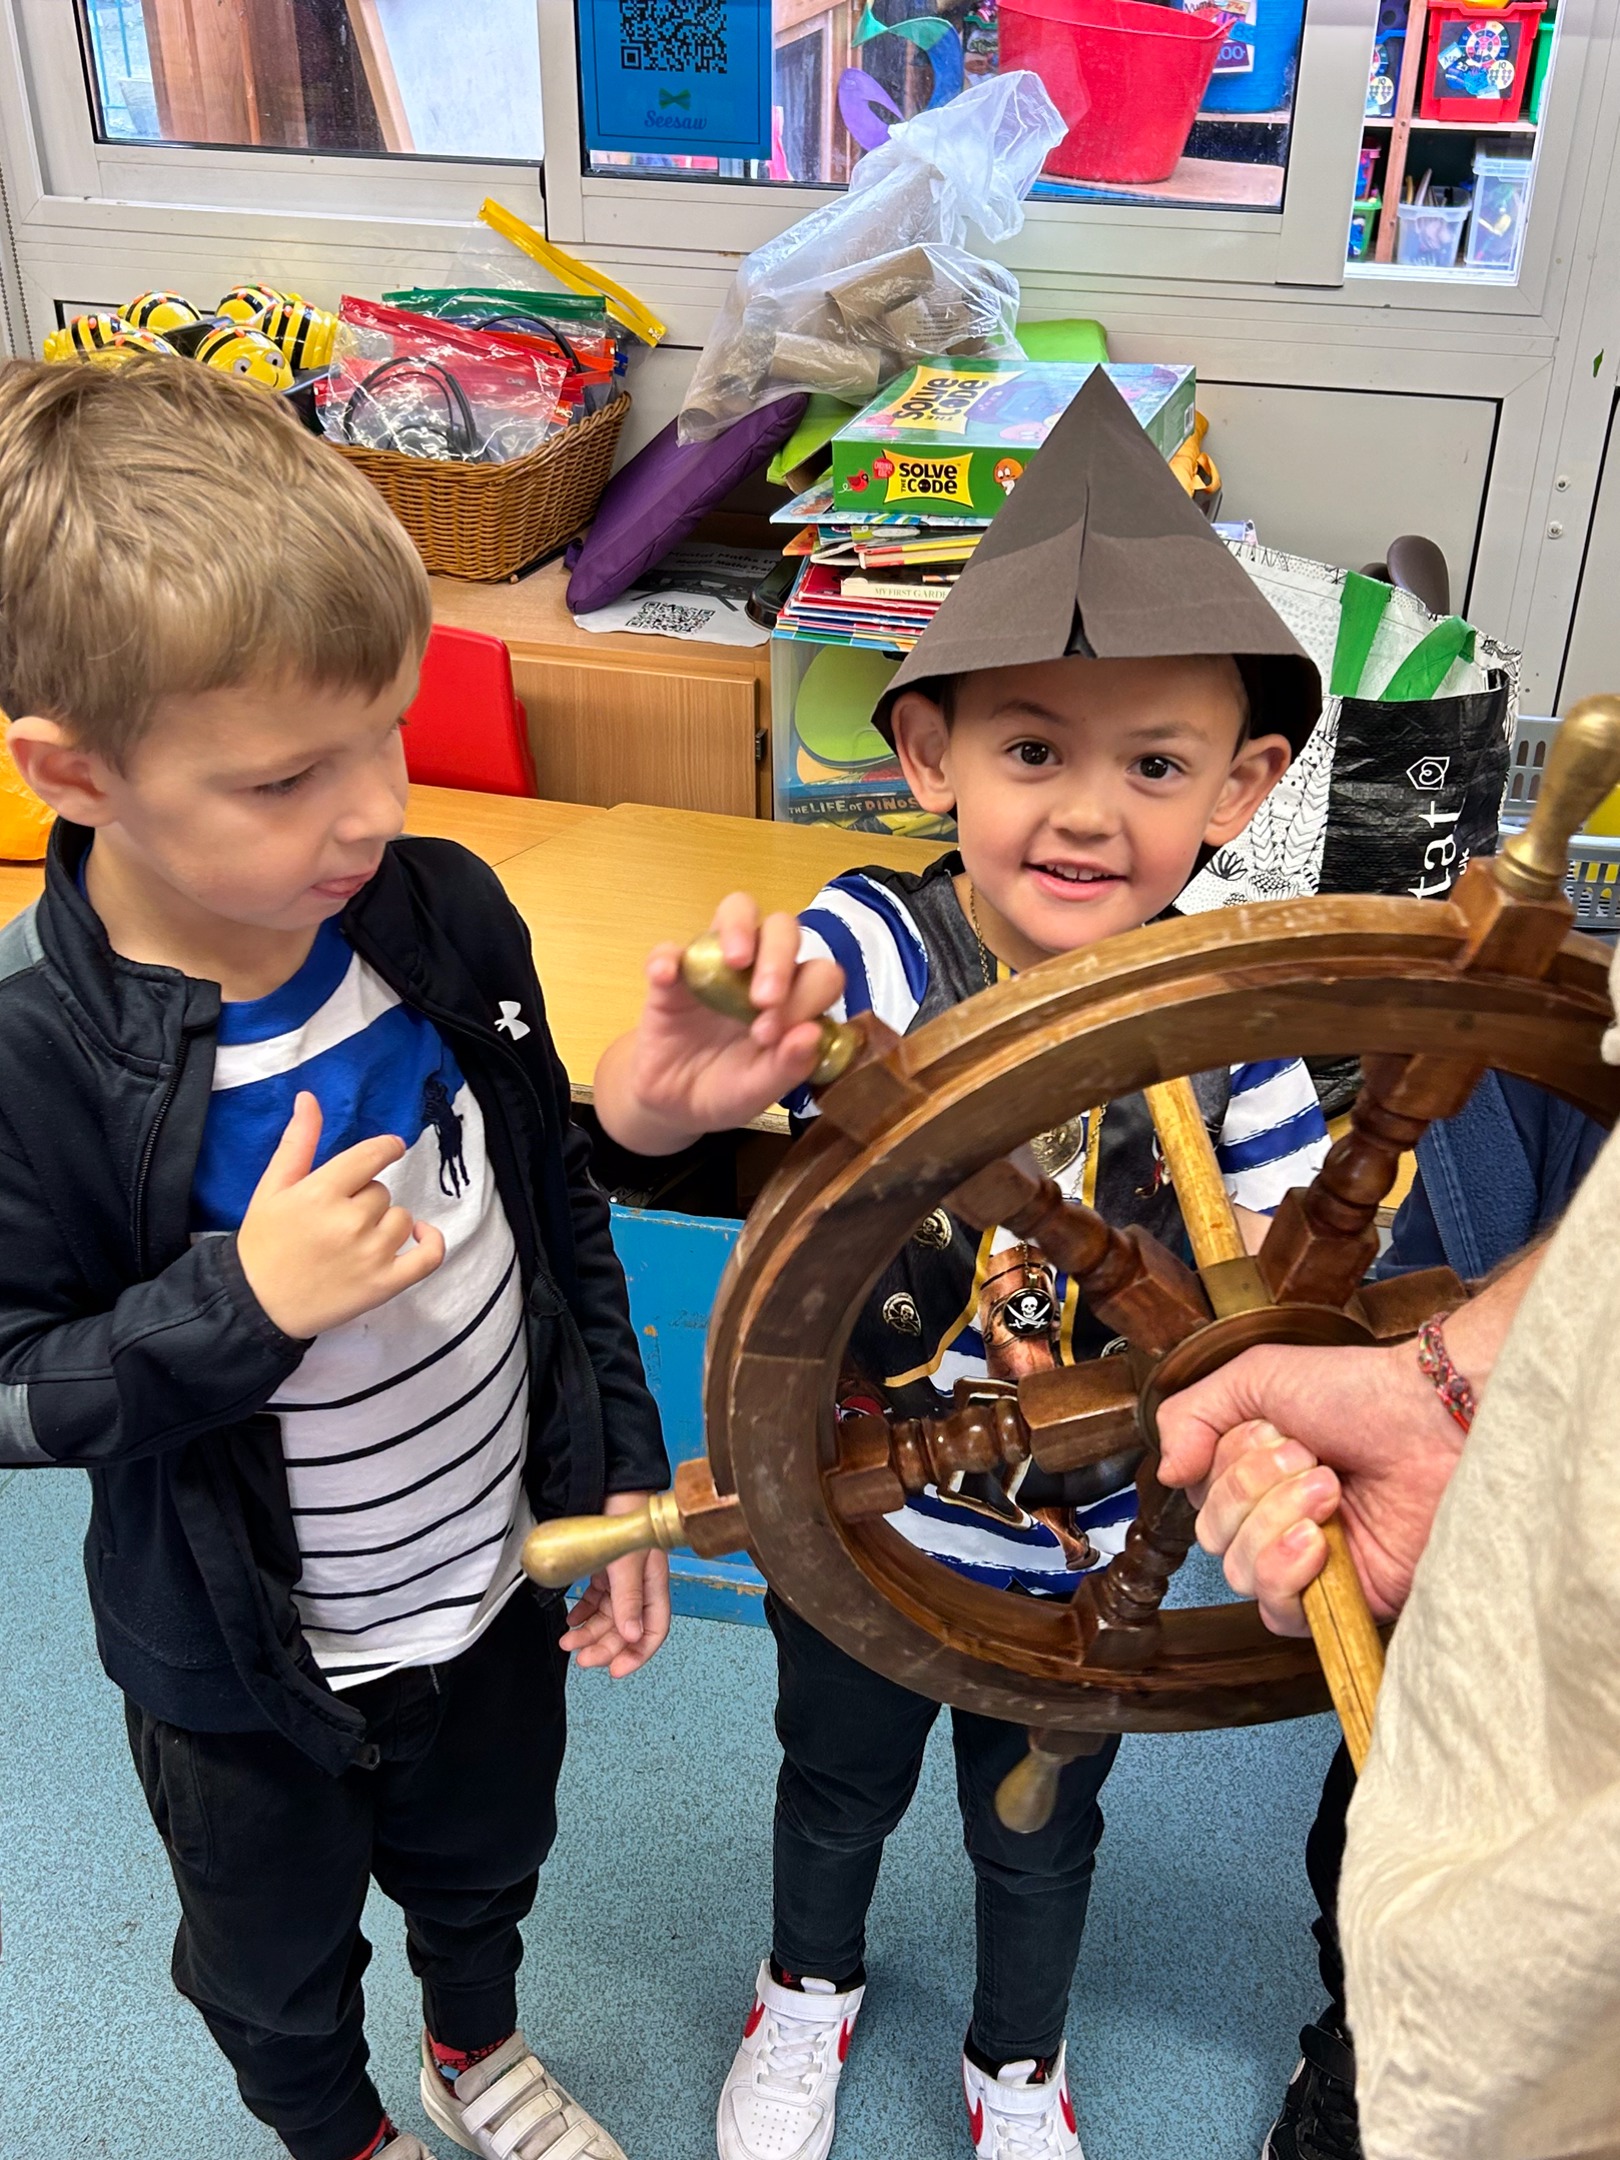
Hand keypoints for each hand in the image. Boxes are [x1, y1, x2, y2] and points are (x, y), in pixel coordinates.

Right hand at [237, 1091, 445, 1338]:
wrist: (255, 1304)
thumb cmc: (263, 1243)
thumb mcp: (273, 1187)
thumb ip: (297, 1142)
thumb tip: (309, 1098)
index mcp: (321, 1192)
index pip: (372, 1155)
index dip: (385, 1149)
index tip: (389, 1149)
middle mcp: (350, 1221)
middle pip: (381, 1191)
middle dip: (363, 1199)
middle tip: (334, 1221)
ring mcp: (371, 1255)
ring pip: (401, 1218)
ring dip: (385, 1224)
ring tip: (354, 1240)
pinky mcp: (384, 1285)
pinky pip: (428, 1257)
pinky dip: (431, 1243)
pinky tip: (420, 1235)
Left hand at [558, 1490, 671, 1677]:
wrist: (608, 1482)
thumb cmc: (626, 1515)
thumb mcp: (628, 1561)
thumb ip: (629, 1599)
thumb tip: (631, 1636)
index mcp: (654, 1584)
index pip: (653, 1629)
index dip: (638, 1654)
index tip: (616, 1669)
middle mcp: (640, 1583)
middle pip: (626, 1627)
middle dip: (605, 1647)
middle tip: (582, 1659)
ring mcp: (620, 1576)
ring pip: (608, 1616)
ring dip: (590, 1632)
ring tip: (569, 1641)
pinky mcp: (603, 1567)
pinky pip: (595, 1599)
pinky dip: (584, 1612)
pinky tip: (572, 1619)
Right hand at [593, 893, 844, 1154]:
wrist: (673, 1104)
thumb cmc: (727, 1091)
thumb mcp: (758, 1092)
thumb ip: (787, 1067)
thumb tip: (812, 1034)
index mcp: (794, 1000)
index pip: (819, 974)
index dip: (806, 997)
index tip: (775, 1034)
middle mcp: (761, 971)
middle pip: (783, 929)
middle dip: (779, 957)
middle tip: (762, 999)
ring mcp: (716, 966)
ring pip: (737, 911)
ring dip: (739, 928)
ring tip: (734, 960)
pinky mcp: (672, 976)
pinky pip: (668, 950)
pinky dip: (667, 957)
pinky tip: (666, 976)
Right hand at [1156, 1339, 1467, 1632]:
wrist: (1435, 1421)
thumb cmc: (1359, 1392)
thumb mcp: (1255, 1377)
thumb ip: (1189, 1415)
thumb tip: (1165, 1474)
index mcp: (1252, 1472)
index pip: (1198, 1497)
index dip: (1225, 1468)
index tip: (1270, 1431)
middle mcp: (1274, 1517)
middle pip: (1213, 1536)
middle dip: (1254, 1489)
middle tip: (1309, 1457)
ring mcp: (1307, 1561)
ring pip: (1240, 1572)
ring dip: (1277, 1521)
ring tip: (1329, 1488)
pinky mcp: (1342, 1598)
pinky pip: (1278, 1611)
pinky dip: (1288, 1572)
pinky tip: (1319, 1539)